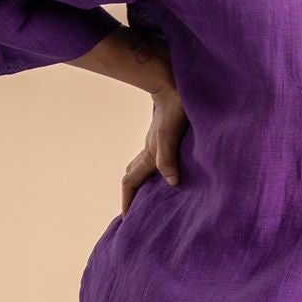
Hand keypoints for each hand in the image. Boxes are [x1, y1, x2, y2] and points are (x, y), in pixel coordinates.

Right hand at [121, 82, 187, 213]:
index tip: (126, 218)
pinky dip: (157, 171)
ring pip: (143, 167)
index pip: (131, 182)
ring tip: (151, 197)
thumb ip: (168, 157)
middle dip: (132, 194)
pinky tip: (169, 172)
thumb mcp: (171, 134)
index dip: (127, 200)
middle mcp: (149, 150)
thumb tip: (171, 182)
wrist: (173, 83)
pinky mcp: (166, 136)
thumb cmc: (175, 107)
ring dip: (143, 182)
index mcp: (149, 154)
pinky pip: (156, 159)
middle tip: (136, 211)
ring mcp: (156, 143)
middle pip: (134, 176)